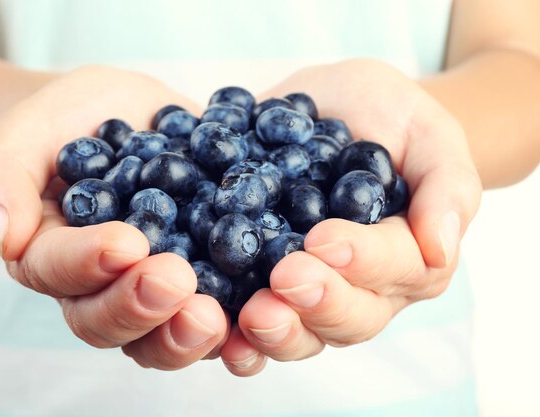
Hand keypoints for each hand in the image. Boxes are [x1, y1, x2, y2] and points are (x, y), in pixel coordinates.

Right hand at [0, 66, 229, 369]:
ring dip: (186, 333)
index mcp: (53, 256)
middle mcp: (101, 286)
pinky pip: (218, 311)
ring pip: (162, 334)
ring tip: (215, 314)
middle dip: (142, 306)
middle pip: (111, 320)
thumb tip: (6, 235)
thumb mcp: (30, 131)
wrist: (125, 115)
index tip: (127, 242)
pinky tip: (260, 309)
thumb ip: (3, 177)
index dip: (90, 264)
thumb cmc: (69, 120)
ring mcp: (153, 289)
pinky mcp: (203, 278)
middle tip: (177, 280)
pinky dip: (238, 319)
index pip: (60, 273)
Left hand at [220, 59, 481, 374]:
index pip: (392, 269)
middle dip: (316, 303)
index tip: (324, 240)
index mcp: (406, 258)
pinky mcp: (258, 279)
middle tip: (284, 280)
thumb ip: (447, 186)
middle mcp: (358, 287)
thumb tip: (442, 249)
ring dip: (273, 330)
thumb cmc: (391, 119)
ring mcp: (307, 289)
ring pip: (298, 331)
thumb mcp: (428, 133)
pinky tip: (206, 317)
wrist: (334, 108)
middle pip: (345, 318)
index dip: (361, 260)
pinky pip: (244, 312)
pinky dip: (228, 326)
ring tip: (247, 316)